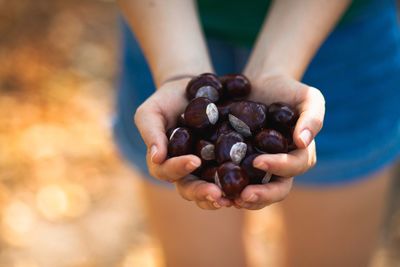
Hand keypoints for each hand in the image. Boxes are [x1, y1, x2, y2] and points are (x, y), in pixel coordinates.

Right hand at [134, 78, 229, 209]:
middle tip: (217, 195)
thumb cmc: (166, 101)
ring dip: (221, 197)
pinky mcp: (227, 162)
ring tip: (233, 198)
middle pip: (190, 189)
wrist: (193, 89)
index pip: (167, 171)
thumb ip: (151, 133)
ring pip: (211, 190)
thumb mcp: (151, 112)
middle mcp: (186, 172)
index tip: (194, 160)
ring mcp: (207, 169)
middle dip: (203, 193)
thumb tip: (156, 158)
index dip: (178, 168)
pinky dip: (239, 184)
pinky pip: (232, 178)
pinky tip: (251, 186)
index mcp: (165, 162)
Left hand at [235, 73, 324, 209]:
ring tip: (225, 199)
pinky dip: (223, 186)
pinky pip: (233, 179)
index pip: (293, 167)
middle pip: (276, 190)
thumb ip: (312, 117)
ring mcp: (258, 169)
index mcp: (299, 156)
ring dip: (241, 199)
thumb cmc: (289, 90)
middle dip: (261, 196)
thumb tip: (302, 141)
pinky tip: (210, 188)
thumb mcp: (308, 98)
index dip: (279, 167)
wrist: (261, 84)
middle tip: (242, 196)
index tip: (258, 161)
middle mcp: (279, 168)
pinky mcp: (238, 163)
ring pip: (255, 192)